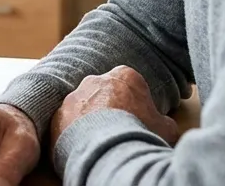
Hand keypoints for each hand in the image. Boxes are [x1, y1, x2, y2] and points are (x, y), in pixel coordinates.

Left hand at [51, 66, 179, 147]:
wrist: (108, 148)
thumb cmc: (138, 132)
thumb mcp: (165, 128)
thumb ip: (164, 121)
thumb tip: (166, 126)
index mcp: (124, 76)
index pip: (129, 83)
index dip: (134, 101)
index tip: (136, 116)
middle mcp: (95, 80)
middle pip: (103, 92)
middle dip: (108, 107)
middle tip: (116, 128)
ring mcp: (74, 97)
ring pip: (82, 107)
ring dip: (89, 120)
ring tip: (99, 140)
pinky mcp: (58, 115)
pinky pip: (66, 123)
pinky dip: (73, 134)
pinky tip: (84, 146)